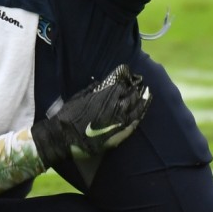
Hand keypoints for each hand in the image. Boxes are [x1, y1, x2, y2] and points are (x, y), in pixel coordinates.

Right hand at [30, 64, 150, 165]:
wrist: (65, 137)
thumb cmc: (69, 115)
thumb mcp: (79, 97)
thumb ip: (93, 89)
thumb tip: (102, 82)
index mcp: (104, 96)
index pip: (120, 85)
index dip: (125, 79)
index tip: (129, 73)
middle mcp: (114, 107)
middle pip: (131, 96)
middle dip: (136, 89)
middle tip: (141, 83)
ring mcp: (118, 122)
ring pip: (134, 110)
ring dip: (142, 101)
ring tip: (147, 94)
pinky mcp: (118, 135)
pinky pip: (132, 125)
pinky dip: (138, 117)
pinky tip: (142, 113)